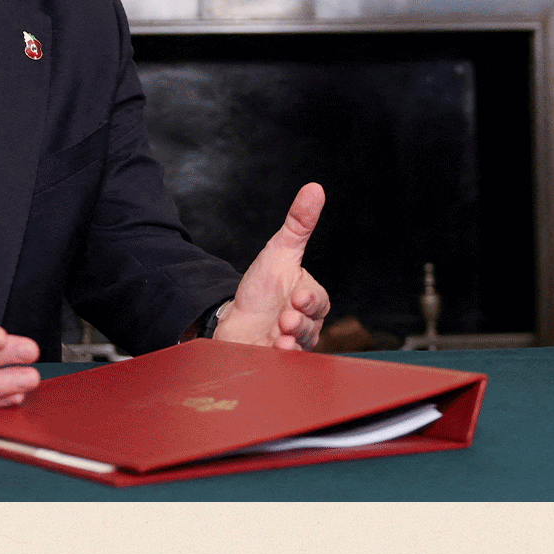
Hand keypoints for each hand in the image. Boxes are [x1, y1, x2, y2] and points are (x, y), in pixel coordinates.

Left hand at [214, 182, 330, 350]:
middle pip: (312, 327)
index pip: (318, 301)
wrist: (234, 323)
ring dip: (292, 342)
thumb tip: (315, 188)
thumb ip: (299, 223)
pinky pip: (286, 365)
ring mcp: (292, 345)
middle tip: (286, 320)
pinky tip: (273, 354)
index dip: (310, 301)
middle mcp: (305, 324)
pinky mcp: (276, 363)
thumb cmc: (260, 289)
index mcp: (309, 298)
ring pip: (301, 347)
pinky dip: (282, 361)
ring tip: (279, 337)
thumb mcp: (279, 252)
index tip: (297, 297)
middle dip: (300, 323)